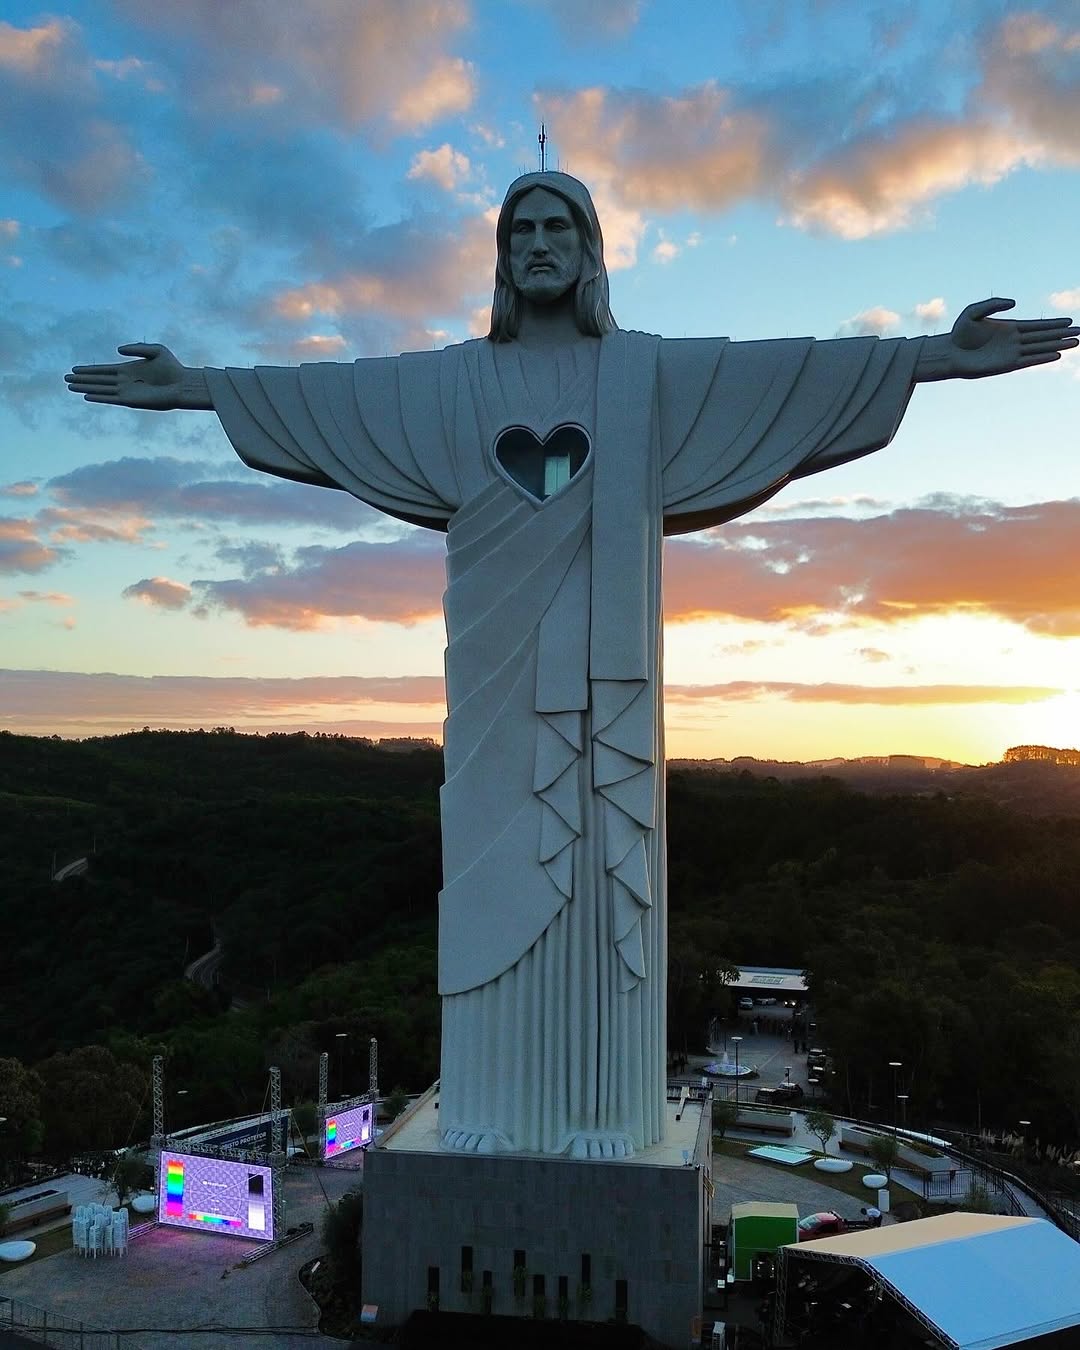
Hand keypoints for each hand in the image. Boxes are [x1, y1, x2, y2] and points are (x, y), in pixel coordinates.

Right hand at [65, 343, 190, 409]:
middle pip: (99, 380)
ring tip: (70, 386)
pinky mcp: (132, 401)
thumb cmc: (173, 367)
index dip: (89, 370)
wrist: (183, 384)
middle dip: (83, 379)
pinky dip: (99, 397)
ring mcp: (128, 391)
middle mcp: (126, 381)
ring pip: (101, 389)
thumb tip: (117, 350)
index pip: (104, 370)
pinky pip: (111, 399)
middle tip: (66, 378)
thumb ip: (136, 348)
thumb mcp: (156, 350)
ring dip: (86, 388)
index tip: (75, 368)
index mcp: (129, 369)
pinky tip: (86, 396)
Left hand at [922, 298, 1077, 380]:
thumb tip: (1015, 303)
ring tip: (1076, 343)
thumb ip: (993, 304)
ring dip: (1058, 346)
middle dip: (1063, 334)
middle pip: (1044, 337)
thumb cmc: (959, 333)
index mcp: (1009, 328)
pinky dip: (1042, 358)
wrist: (948, 353)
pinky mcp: (1006, 365)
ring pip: (1040, 348)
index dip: (1053, 324)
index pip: (1037, 326)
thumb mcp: (974, 312)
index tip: (1070, 322)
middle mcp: (1014, 341)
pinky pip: (1029, 360)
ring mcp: (1012, 353)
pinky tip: (1056, 355)